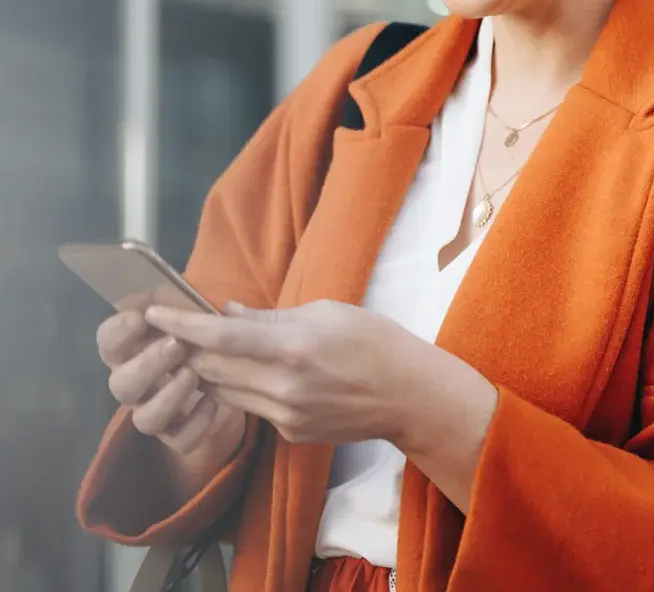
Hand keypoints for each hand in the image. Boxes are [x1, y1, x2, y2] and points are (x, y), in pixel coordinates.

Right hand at [96, 309, 244, 460]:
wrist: (233, 371)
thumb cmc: (202, 331)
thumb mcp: (196, 309)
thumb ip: (184, 300)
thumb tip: (182, 294)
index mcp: (133, 349)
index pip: (106, 342)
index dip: (117, 332)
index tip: (140, 317)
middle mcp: (136, 384)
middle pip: (120, 386)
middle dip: (146, 365)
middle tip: (176, 344)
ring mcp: (155, 411)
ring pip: (144, 419)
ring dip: (168, 396)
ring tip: (193, 374)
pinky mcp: (180, 434)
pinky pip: (180, 440)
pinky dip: (196, 423)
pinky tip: (213, 402)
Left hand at [145, 300, 427, 446]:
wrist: (407, 394)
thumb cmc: (372, 340)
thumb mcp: (324, 312)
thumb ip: (269, 317)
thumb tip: (227, 313)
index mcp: (291, 348)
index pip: (220, 337)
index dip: (182, 325)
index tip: (155, 312)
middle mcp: (282, 387)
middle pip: (212, 368)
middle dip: (186, 347)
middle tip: (167, 327)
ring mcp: (285, 416)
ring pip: (224, 392)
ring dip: (206, 369)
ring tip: (194, 348)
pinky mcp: (290, 433)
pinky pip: (251, 407)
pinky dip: (238, 386)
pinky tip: (243, 370)